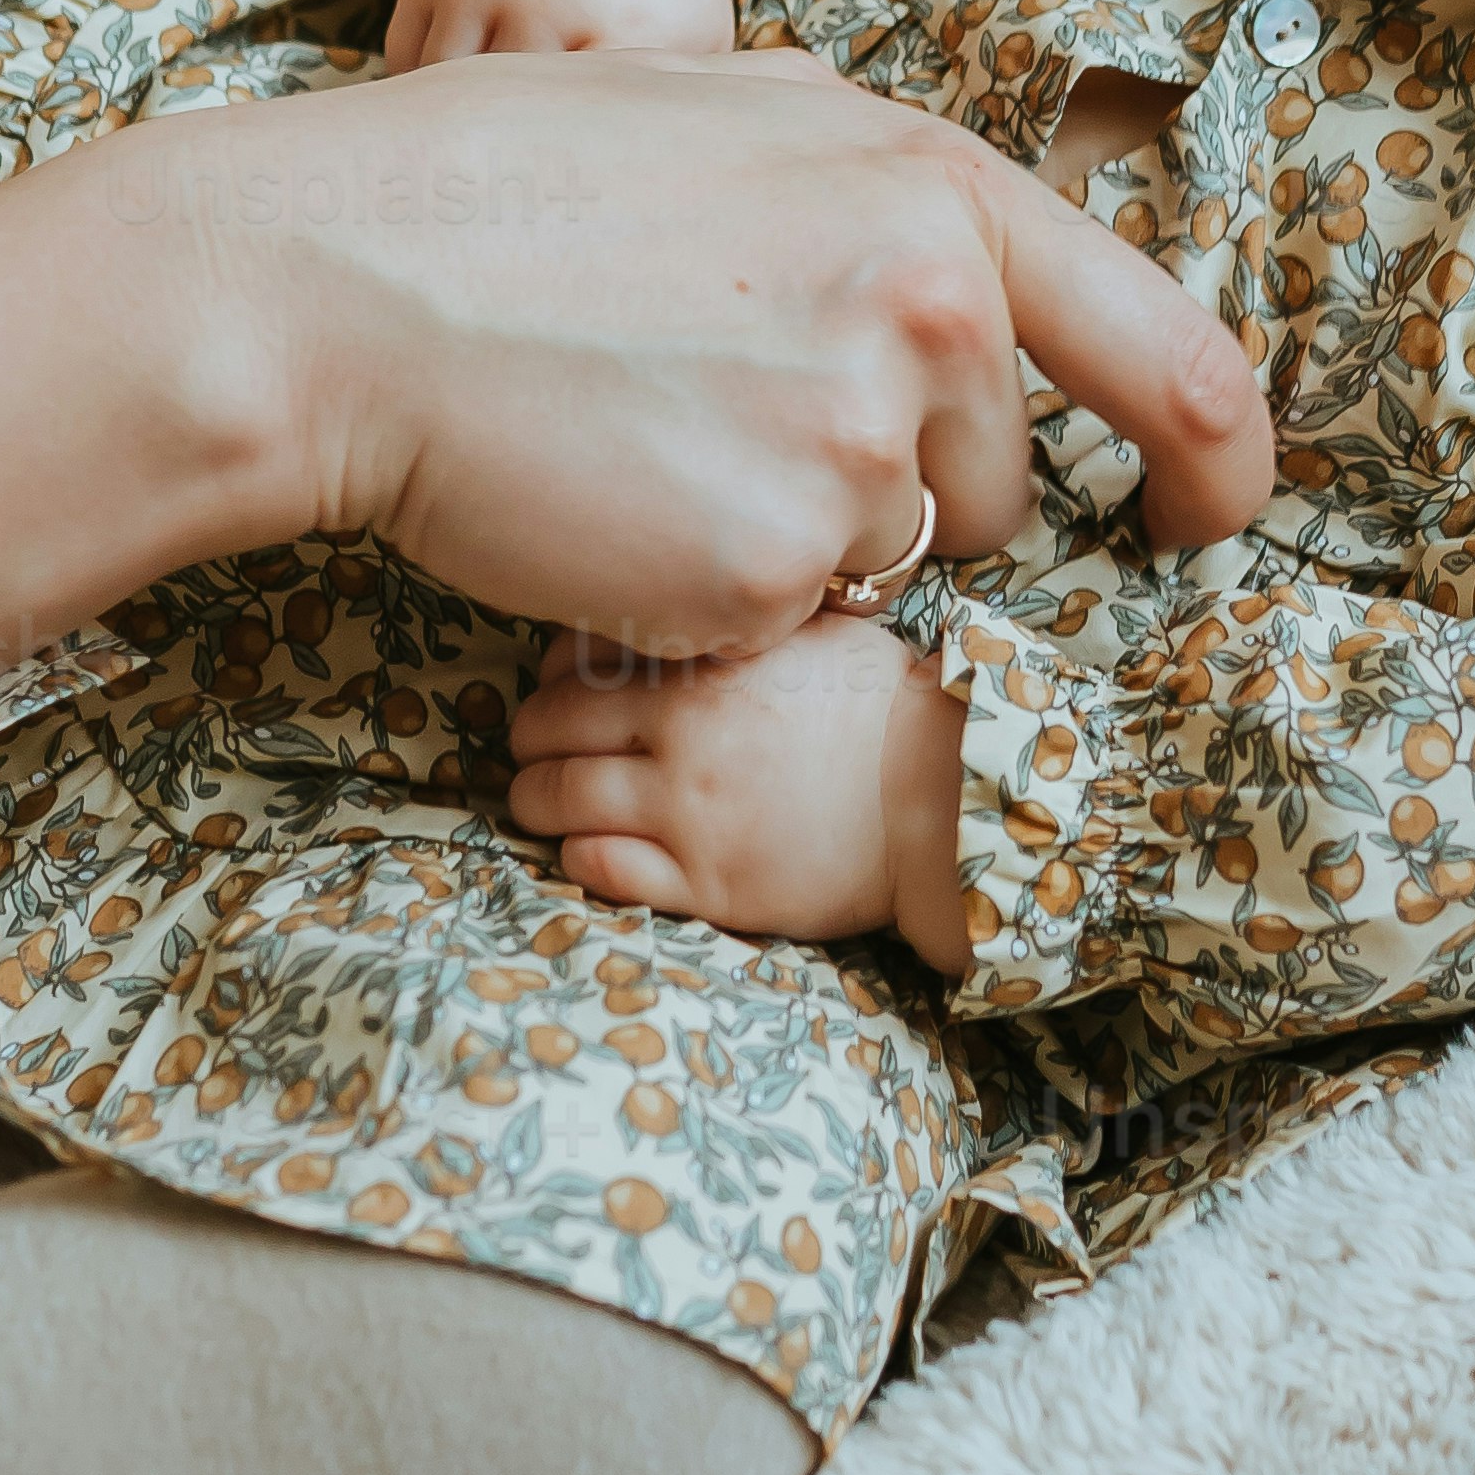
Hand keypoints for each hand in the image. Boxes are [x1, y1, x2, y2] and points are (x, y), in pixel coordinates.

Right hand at [169, 43, 1271, 663]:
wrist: (338, 287)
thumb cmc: (504, 187)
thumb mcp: (729, 108)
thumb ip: (870, 174)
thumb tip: (953, 229)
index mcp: (937, 187)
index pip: (1167, 353)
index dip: (1216, 460)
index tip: (1210, 518)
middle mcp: (933, 310)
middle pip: (997, 485)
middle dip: (894, 487)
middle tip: (720, 412)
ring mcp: (857, 443)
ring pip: (891, 559)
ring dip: (799, 539)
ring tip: (653, 438)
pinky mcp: (770, 566)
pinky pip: (784, 620)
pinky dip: (709, 594)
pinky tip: (613, 501)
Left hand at [507, 616, 973, 963]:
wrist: (946, 800)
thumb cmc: (887, 709)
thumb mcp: (809, 633)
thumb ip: (736, 619)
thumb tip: (683, 591)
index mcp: (705, 666)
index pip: (576, 659)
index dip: (553, 675)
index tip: (560, 688)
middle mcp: (684, 733)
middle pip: (549, 727)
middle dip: (529, 737)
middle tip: (533, 747)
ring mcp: (691, 812)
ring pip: (559, 799)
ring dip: (533, 799)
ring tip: (538, 800)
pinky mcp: (709, 883)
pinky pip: (603, 867)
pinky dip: (576, 855)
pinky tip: (583, 847)